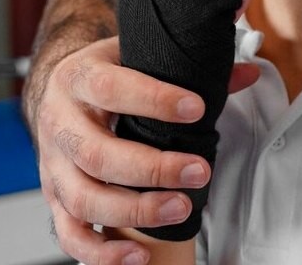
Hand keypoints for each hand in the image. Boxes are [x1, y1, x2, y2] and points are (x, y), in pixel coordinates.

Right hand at [38, 37, 260, 263]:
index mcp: (79, 76)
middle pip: (97, 154)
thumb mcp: (137, 56)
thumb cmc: (106, 73)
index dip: (154, 100)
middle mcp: (59, 121)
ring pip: (84, 199)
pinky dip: (101, 253)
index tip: (197, 110)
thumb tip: (249, 73)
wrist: (59, 89)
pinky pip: (70, 234)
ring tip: (181, 208)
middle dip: (153, 169)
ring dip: (135, 212)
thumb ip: (188, 65)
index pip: (111, 88)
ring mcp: (52, 164)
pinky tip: (138, 257)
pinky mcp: (54, 197)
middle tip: (200, 172)